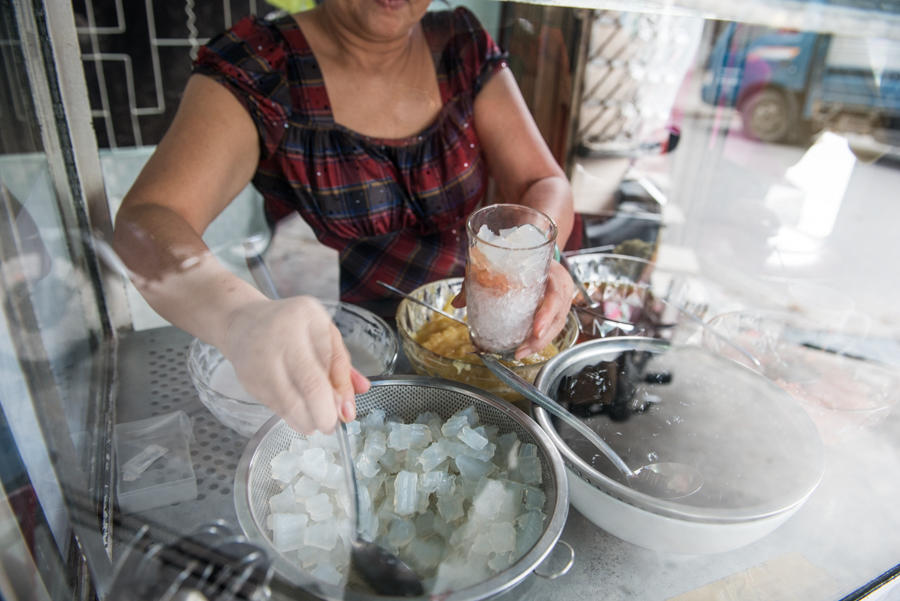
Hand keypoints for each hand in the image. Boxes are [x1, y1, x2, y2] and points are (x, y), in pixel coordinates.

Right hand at [219, 296, 369, 434]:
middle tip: (332, 424)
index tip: (346, 414)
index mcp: (302, 320)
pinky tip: (299, 408)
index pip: (322, 369)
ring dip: (308, 421)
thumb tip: (359, 393)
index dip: (335, 399)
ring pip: (289, 407)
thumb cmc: (291, 326)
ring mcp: (259, 363)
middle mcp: (277, 339)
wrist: (244, 323)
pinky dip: (292, 416)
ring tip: (317, 419)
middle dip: (324, 416)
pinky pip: (276, 408)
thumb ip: (341, 363)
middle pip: (305, 391)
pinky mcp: (249, 382)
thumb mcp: (323, 332)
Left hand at [452, 261, 574, 358]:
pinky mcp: (557, 312)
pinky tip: (524, 349)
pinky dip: (538, 341)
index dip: (548, 314)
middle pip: (558, 318)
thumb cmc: (526, 258)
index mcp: (555, 274)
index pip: (557, 295)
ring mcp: (561, 303)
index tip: (535, 329)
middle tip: (521, 350)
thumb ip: (480, 279)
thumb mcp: (506, 264)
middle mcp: (562, 290)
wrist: (540, 253)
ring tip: (519, 354)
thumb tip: (456, 303)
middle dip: (541, 337)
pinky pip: (552, 329)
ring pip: (556, 327)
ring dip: (538, 344)